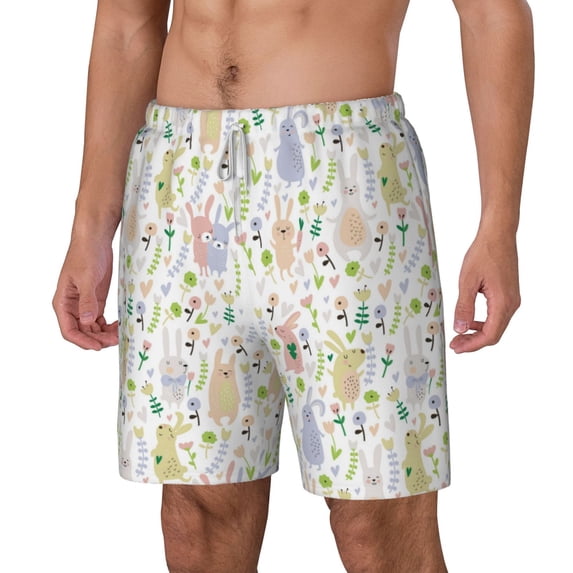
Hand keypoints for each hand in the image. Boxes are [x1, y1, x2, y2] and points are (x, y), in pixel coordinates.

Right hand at [53, 239, 118, 349]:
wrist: (95, 241)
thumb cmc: (85, 255)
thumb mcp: (86, 278)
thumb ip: (87, 301)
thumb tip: (87, 321)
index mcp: (63, 303)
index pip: (69, 330)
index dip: (82, 341)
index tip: (97, 346)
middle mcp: (72, 307)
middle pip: (83, 332)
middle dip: (98, 339)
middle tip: (115, 340)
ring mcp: (84, 305)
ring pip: (92, 329)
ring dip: (104, 335)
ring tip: (120, 335)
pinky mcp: (96, 302)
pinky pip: (100, 321)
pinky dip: (109, 327)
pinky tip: (119, 327)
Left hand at [449, 232, 520, 353]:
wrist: (498, 235)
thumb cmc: (484, 253)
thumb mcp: (467, 281)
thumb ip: (464, 307)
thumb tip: (460, 328)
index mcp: (503, 302)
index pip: (490, 335)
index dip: (472, 345)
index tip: (457, 348)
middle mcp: (511, 303)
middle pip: (494, 334)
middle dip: (474, 342)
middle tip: (455, 345)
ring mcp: (512, 299)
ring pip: (496, 325)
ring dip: (477, 333)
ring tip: (459, 335)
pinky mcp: (508, 294)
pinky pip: (497, 315)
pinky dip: (483, 322)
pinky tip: (469, 321)